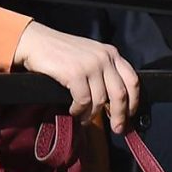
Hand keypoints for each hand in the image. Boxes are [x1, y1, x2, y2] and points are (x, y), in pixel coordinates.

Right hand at [13, 22, 140, 132]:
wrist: (37, 42)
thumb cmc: (62, 53)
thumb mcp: (90, 57)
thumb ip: (104, 73)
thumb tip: (114, 103)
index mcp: (111, 54)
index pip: (133, 80)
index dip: (134, 101)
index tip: (130, 116)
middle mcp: (104, 58)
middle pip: (121, 94)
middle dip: (120, 115)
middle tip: (117, 129)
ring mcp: (91, 65)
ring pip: (100, 100)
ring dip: (92, 114)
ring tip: (83, 118)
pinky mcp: (76, 73)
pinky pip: (83, 100)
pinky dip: (79, 110)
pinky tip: (73, 110)